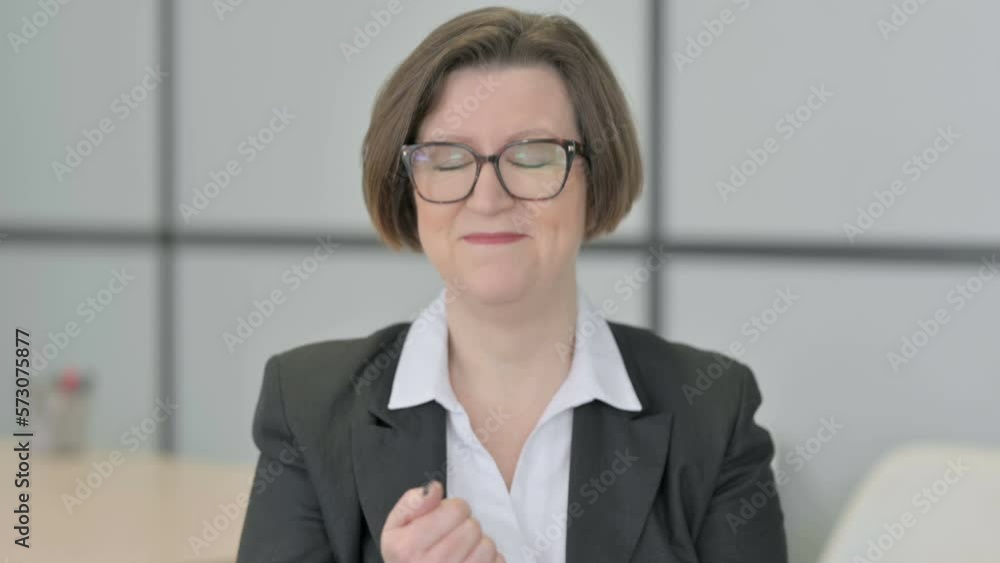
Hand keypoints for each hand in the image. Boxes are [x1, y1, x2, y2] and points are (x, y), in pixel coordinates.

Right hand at [380, 480, 505, 562]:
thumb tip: (435, 489)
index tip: (443, 519)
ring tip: (462, 551)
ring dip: (477, 544)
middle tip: (452, 536)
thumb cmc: (406, 555)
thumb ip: (413, 503)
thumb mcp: (396, 527)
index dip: (452, 509)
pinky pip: (497, 561)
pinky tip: (470, 562)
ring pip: (487, 545)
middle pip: (473, 527)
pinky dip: (489, 560)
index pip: (456, 509)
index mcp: (408, 547)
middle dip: (464, 527)